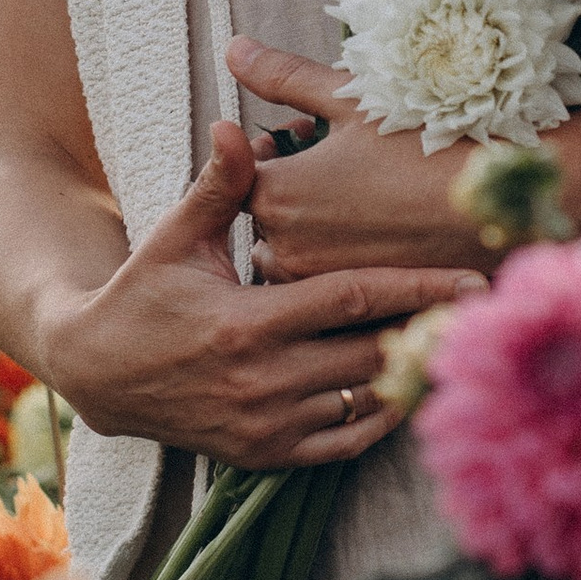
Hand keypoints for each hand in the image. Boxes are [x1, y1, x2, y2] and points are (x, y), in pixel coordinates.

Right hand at [43, 120, 483, 467]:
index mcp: (246, 323)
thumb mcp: (175, 238)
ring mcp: (264, 425)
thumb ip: (220, 186)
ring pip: (364, 402)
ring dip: (411, 374)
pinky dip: (380, 421)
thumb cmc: (144, 294)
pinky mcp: (262, 456)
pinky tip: (405, 388)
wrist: (97, 372)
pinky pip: (342, 445)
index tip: (468, 279)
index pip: (352, 301)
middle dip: (429, 331)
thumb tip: (235, 123)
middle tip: (482, 312)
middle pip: (372, 354)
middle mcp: (261, 381)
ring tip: (458, 345)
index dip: (415, 288)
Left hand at [226, 39, 490, 282]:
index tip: (310, 135)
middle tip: (341, 164)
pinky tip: (384, 232)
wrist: (498, 207)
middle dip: (293, 192)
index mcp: (277, 195)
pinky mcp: (356, 307)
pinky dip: (344, 261)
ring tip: (364, 199)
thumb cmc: (427, 145)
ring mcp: (324, 285)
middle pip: (267, 219)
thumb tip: (233, 49)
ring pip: (295, 256)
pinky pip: (330, 285)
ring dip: (314, 231)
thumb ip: (284, 77)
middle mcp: (287, 248)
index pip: (241, 177)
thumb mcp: (351, 100)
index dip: (276, 151)